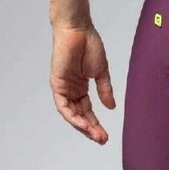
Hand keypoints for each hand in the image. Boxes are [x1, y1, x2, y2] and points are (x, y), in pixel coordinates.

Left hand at [49, 23, 115, 143]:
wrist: (78, 29)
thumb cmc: (89, 44)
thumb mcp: (101, 71)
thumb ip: (104, 89)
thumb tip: (111, 107)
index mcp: (81, 86)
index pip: (87, 110)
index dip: (95, 123)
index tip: (105, 135)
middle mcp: (71, 90)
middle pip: (80, 115)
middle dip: (90, 128)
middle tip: (102, 139)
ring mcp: (64, 88)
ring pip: (71, 114)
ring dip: (83, 126)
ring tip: (95, 135)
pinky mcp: (57, 85)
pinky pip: (63, 106)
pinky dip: (72, 116)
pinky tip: (83, 123)